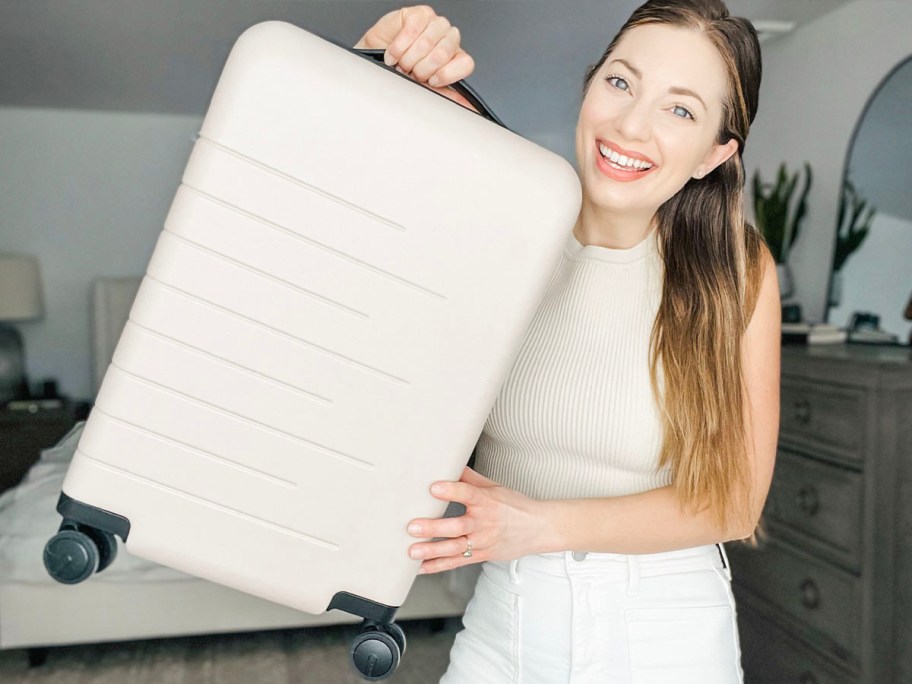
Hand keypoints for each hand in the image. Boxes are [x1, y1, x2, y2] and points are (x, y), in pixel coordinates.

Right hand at [355, 5, 476, 109]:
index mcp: (455, 59)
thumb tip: (468, 107)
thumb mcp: (425, 91)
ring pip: (429, 41)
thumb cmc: (402, 74)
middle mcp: (449, 40)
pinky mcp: (420, 15)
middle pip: (444, 53)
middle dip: (421, 68)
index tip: (431, 81)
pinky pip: (413, 29)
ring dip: (409, 57)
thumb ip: (447, 97)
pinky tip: (395, 53)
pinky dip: (399, 46)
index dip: (446, 74)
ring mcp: (436, 25)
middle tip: (411, 72)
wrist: (377, 61)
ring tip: (402, 63)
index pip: (466, 64)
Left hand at [406, 467, 546, 573]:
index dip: (451, 490)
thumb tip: (451, 463)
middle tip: (412, 527)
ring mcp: (482, 542)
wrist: (539, 528)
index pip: (468, 494)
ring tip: (412, 551)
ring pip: (455, 548)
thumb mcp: (495, 487)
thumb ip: (471, 479)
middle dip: (433, 528)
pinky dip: (439, 565)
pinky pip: (458, 562)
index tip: (433, 487)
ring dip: (432, 551)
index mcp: (487, 501)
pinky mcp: (482, 555)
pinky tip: (421, 566)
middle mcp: (484, 523)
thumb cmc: (516, 506)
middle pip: (457, 526)